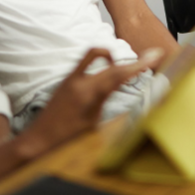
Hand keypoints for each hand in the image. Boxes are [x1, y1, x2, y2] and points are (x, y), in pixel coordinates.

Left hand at [17, 47, 163, 155]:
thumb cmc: (67, 138)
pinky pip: (86, 61)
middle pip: (112, 64)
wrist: (39, 140)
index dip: (139, 64)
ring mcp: (71, 77)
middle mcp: (79, 81)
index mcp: (89, 94)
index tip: (155, 55)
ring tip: (126, 66)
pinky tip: (107, 70)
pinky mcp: (66, 78)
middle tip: (153, 55)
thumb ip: (106, 101)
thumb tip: (121, 88)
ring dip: (113, 56)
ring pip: (96, 54)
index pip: (119, 74)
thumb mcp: (93, 122)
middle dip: (133, 61)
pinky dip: (99, 61)